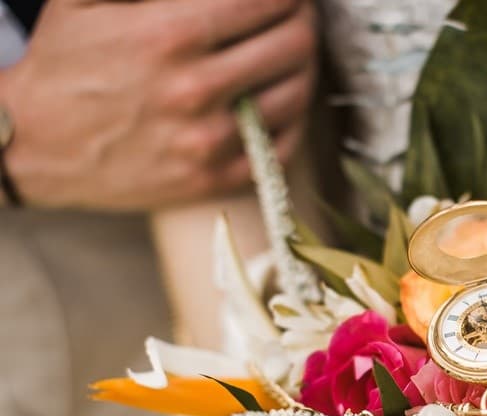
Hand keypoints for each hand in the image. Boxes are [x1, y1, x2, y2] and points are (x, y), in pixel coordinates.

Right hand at [0, 0, 316, 210]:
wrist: (32, 144)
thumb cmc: (65, 65)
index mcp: (169, 35)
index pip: (265, 2)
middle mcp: (194, 89)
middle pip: (293, 45)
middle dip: (303, 20)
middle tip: (298, 15)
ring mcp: (207, 141)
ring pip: (297, 95)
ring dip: (306, 67)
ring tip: (296, 54)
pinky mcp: (213, 179)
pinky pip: (281, 146)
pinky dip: (294, 118)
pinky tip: (286, 100)